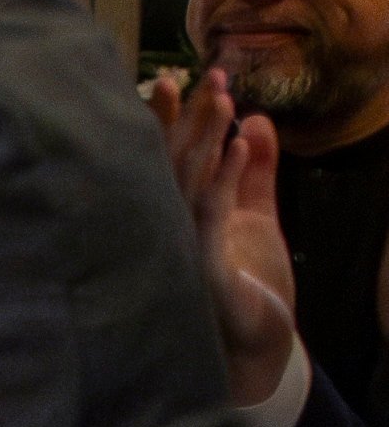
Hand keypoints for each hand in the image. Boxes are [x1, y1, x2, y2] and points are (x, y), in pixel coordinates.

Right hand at [150, 68, 295, 407]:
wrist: (257, 352)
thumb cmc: (251, 290)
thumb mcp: (259, 219)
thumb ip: (256, 174)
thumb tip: (256, 124)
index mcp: (176, 216)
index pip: (167, 159)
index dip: (173, 119)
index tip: (180, 77)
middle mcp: (168, 229)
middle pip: (168, 163)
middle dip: (181, 119)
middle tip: (193, 75)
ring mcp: (179, 247)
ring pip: (186, 181)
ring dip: (204, 137)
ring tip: (222, 96)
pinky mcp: (201, 266)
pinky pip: (211, 213)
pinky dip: (226, 176)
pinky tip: (237, 145)